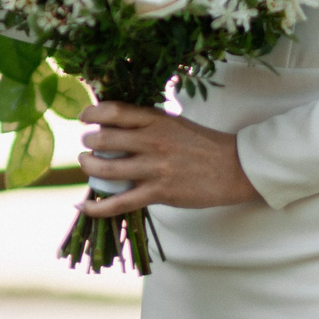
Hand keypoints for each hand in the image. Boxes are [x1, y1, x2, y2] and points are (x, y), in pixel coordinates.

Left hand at [75, 101, 261, 215]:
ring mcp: (154, 168)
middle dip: (88, 141)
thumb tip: (115, 123)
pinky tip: (85, 207)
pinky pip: (120, 202)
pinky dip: (98, 207)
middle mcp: (152, 141)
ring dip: (88, 166)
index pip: (114, 111)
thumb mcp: (175, 123)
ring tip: (87, 164)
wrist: (234, 168)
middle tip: (87, 145)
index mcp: (156, 120)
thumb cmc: (203, 144)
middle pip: (104, 138)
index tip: (83, 117)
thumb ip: (147, 123)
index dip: (92, 113)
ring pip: (106, 169)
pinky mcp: (159, 193)